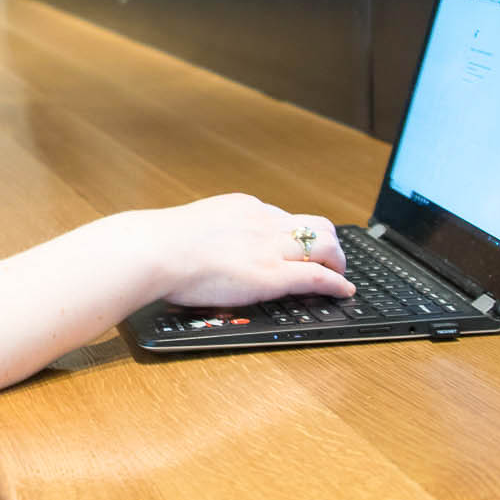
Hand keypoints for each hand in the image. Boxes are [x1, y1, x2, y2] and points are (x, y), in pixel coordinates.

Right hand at [151, 194, 352, 308]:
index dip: (296, 236)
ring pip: (325, 245)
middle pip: (314, 225)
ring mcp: (270, 248)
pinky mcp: (272, 275)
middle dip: (328, 244)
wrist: (155, 250)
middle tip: (330, 263)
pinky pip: (317, 276)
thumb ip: (209, 233)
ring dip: (338, 261)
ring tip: (340, 277)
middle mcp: (263, 222)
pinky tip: (344, 291)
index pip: (284, 217)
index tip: (298, 247)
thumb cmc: (160, 244)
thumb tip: (204, 246)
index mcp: (243, 207)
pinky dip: (337, 283)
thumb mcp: (192, 226)